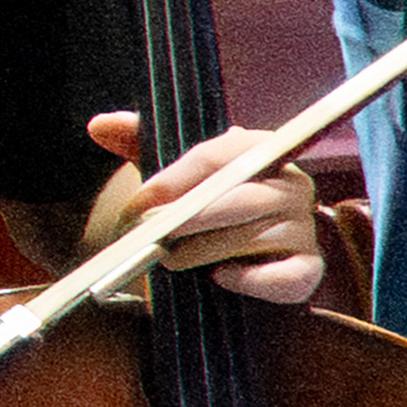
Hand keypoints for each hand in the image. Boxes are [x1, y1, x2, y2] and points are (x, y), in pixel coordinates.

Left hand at [102, 113, 325, 310]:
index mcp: (261, 150)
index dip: (175, 179)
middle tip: (152, 236)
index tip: (142, 202)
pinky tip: (221, 278)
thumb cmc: (204, 203)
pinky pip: (284, 277)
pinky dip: (251, 281)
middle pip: (241, 198)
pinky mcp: (308, 269)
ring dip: (205, 251)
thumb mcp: (174, 172)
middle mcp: (292, 185)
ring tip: (171, 259)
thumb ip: (138, 142)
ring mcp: (304, 227)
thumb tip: (98, 125)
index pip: (219, 156)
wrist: (247, 251)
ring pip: (255, 237)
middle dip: (190, 219)